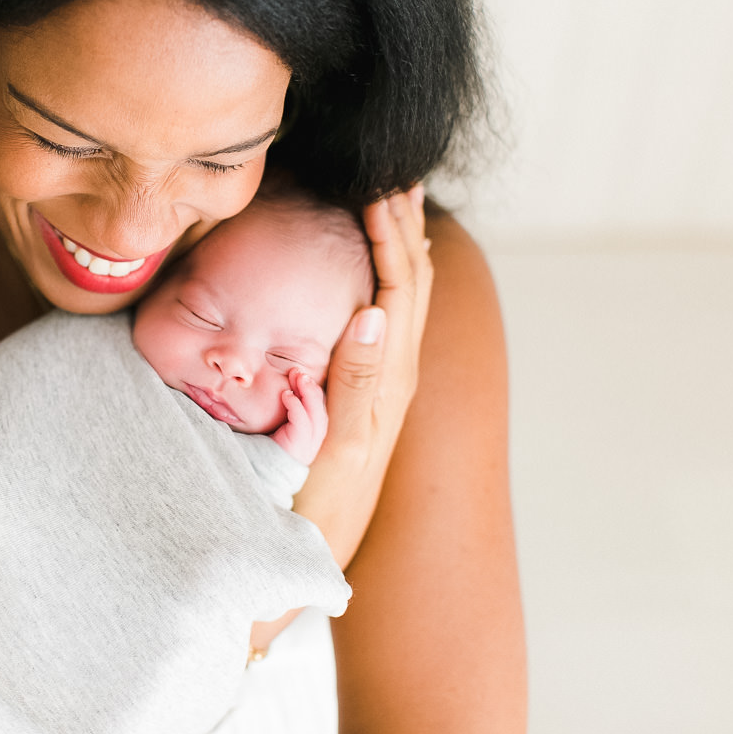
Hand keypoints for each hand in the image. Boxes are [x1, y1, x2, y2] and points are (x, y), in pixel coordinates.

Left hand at [271, 367, 326, 465]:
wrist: (257, 473)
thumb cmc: (265, 447)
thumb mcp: (276, 425)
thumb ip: (284, 410)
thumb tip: (278, 386)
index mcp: (311, 432)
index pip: (317, 406)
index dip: (310, 388)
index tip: (297, 373)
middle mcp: (314, 438)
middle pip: (320, 408)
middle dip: (310, 387)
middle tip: (298, 371)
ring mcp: (310, 444)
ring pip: (317, 414)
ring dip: (307, 392)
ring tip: (298, 377)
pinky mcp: (301, 448)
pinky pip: (304, 423)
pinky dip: (297, 406)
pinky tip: (287, 394)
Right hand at [291, 184, 432, 567]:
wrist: (320, 555)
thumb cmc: (321, 506)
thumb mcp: (337, 446)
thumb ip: (355, 382)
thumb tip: (372, 313)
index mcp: (388, 378)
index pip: (398, 289)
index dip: (390, 236)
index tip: (379, 189)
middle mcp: (396, 376)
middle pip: (412, 285)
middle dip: (404, 228)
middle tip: (395, 178)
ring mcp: (387, 386)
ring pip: (405, 300)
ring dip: (402, 248)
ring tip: (393, 208)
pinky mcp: (371, 395)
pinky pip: (389, 320)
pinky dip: (387, 280)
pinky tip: (373, 274)